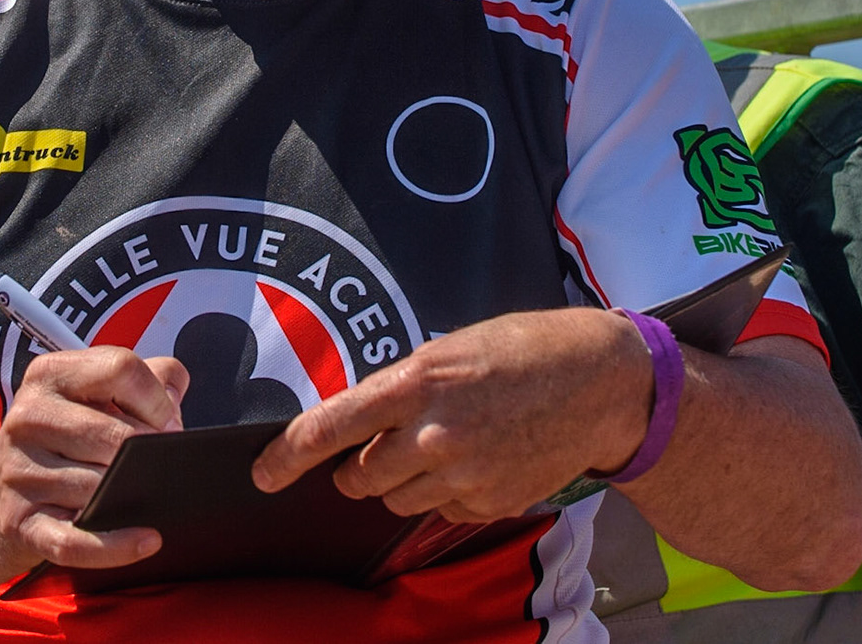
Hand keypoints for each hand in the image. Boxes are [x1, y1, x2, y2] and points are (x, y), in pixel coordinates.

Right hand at [0, 346, 187, 571]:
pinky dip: (115, 546)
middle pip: (114, 434)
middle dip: (150, 452)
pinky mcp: (19, 523)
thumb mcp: (91, 395)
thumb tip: (173, 393)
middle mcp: (29, 418)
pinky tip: (146, 540)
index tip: (169, 421)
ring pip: (99, 486)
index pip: (120, 369)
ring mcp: (20, 472)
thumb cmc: (59, 440)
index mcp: (49, 375)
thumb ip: (143, 378)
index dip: (156, 398)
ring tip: (141, 492)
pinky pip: (75, 540)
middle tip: (161, 463)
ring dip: (130, 494)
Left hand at [252, 308, 653, 522]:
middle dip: (357, 468)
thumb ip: (401, 387)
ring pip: (397, 500)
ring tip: (443, 444)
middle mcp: (435, 434)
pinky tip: (478, 460)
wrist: (599, 382)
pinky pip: (442, 512)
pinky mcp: (491, 503)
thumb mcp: (450, 350)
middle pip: (360, 477)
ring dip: (402, 481)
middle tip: (380, 447)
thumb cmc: (522, 352)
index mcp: (417, 382)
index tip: (262, 474)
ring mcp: (465, 475)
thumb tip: (358, 422)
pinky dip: (446, 494)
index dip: (288, 454)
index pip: (332, 426)